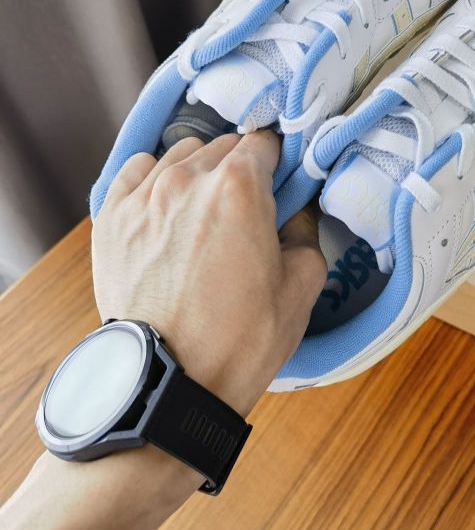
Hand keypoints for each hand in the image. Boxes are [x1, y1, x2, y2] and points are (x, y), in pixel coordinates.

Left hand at [91, 131, 325, 416]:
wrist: (169, 385)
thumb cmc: (238, 341)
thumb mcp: (302, 287)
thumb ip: (306, 231)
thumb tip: (296, 211)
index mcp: (240, 189)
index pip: (265, 144)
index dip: (277, 163)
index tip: (279, 183)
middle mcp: (188, 179)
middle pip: (224, 146)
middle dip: (240, 170)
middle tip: (247, 209)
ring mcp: (144, 196)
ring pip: (181, 154)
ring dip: (199, 172)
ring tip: (204, 211)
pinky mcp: (112, 218)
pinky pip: (136, 171)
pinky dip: (154, 178)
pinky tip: (166, 205)